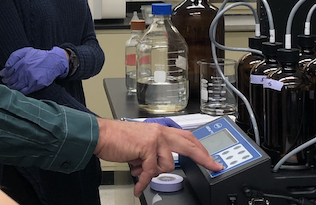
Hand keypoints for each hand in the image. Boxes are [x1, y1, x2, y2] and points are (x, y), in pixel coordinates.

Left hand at [0, 47, 68, 94]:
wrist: (54, 61)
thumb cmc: (39, 56)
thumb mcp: (26, 51)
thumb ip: (14, 56)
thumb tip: (6, 66)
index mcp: (22, 62)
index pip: (8, 71)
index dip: (4, 75)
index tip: (3, 76)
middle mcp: (25, 70)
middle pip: (11, 80)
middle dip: (7, 82)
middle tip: (6, 82)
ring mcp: (30, 78)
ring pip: (16, 86)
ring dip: (12, 87)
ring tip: (11, 86)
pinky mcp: (35, 85)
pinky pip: (24, 91)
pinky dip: (19, 92)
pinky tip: (18, 90)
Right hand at [94, 118, 221, 196]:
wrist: (101, 135)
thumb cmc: (118, 140)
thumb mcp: (141, 143)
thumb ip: (154, 152)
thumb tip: (159, 166)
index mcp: (160, 129)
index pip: (186, 137)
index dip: (200, 148)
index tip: (211, 158)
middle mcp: (160, 131)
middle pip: (189, 144)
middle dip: (203, 156)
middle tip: (213, 165)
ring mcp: (154, 138)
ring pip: (167, 163)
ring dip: (153, 171)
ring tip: (139, 169)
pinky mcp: (147, 146)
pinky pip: (151, 171)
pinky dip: (143, 181)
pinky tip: (138, 186)